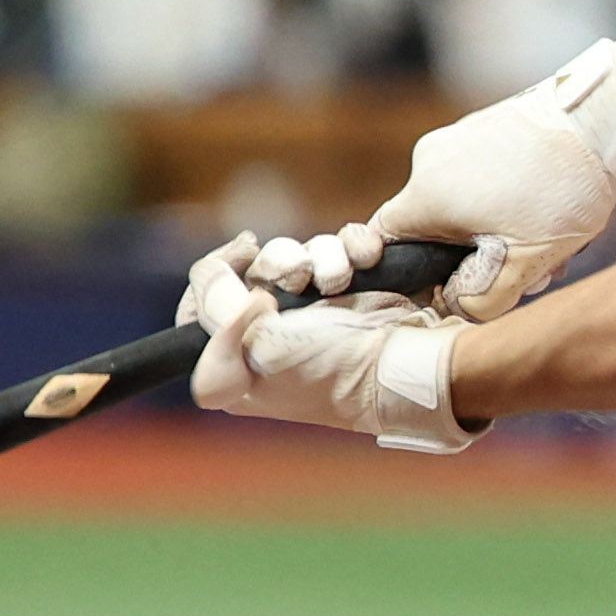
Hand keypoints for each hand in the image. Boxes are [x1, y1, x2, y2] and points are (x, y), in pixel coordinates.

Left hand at [178, 236, 477, 450]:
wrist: (413, 363)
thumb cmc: (332, 370)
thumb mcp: (259, 354)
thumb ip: (218, 317)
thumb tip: (224, 285)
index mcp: (240, 359)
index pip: (202, 305)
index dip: (214, 275)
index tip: (241, 257)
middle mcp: (275, 333)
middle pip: (252, 268)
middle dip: (279, 262)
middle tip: (300, 277)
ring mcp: (318, 310)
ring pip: (300, 251)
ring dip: (321, 256)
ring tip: (341, 279)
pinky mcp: (357, 287)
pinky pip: (343, 244)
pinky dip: (354, 246)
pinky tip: (367, 261)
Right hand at [364, 36, 615, 318]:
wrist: (603, 118)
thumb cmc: (563, 190)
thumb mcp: (527, 263)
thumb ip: (482, 300)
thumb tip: (456, 304)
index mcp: (426, 194)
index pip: (386, 242)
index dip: (413, 272)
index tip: (453, 283)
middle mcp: (429, 160)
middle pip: (435, 228)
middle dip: (479, 256)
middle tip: (531, 268)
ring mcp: (458, 137)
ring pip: (465, 204)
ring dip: (504, 230)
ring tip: (555, 237)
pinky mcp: (486, 126)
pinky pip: (484, 176)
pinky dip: (512, 199)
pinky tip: (555, 206)